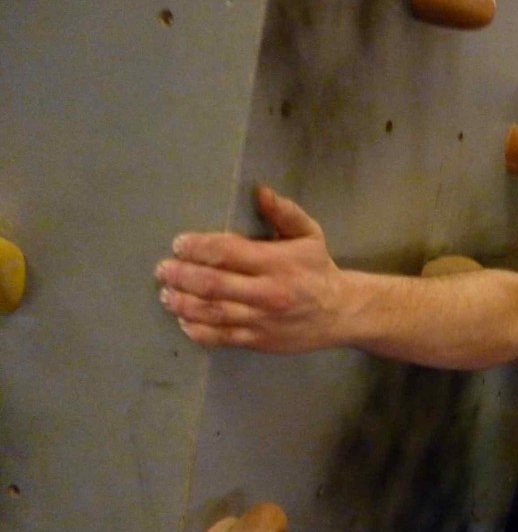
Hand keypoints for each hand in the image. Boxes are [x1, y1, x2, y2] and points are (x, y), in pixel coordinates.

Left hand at [155, 186, 341, 352]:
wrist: (341, 313)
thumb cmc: (318, 270)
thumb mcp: (310, 235)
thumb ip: (285, 213)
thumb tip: (260, 191)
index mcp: (276, 262)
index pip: (226, 252)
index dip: (197, 247)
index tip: (179, 244)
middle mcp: (266, 292)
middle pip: (212, 284)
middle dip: (181, 275)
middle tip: (163, 269)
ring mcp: (261, 319)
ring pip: (212, 312)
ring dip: (182, 303)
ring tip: (166, 294)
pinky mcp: (258, 340)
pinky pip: (221, 337)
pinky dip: (197, 330)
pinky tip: (184, 320)